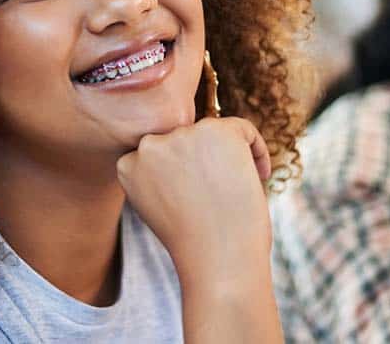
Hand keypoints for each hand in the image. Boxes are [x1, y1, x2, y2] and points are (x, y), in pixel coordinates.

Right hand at [116, 116, 271, 279]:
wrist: (219, 261)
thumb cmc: (196, 244)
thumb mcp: (160, 207)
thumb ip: (162, 176)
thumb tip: (186, 153)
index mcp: (128, 164)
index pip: (159, 152)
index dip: (184, 171)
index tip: (202, 194)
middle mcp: (151, 144)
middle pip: (184, 139)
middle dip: (204, 162)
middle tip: (222, 193)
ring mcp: (183, 135)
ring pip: (213, 133)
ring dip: (228, 157)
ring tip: (237, 190)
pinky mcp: (217, 130)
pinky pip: (243, 129)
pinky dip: (256, 149)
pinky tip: (261, 175)